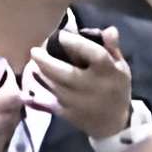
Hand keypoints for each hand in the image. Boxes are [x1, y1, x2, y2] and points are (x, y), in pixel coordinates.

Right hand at [0, 74, 27, 151]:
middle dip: (11, 99)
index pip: (15, 93)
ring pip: (15, 121)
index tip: (4, 82)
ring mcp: (2, 139)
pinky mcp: (2, 151)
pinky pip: (10, 134)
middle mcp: (0, 124)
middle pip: (18, 107)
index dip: (12, 85)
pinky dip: (4, 129)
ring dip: (8, 114)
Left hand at [31, 23, 135, 141]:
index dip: (75, 43)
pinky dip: (38, 94)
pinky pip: (49, 102)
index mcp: (108, 72)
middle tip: (34, 50)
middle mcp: (93, 87)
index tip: (60, 34)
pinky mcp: (68, 114)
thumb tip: (109, 29)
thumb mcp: (120, 67)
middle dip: (46, 61)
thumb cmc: (115, 87)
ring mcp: (80, 102)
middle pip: (66, 73)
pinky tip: (31, 84)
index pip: (94, 54)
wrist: (113, 122)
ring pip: (55, 87)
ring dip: (41, 74)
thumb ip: (112, 48)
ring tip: (33, 63)